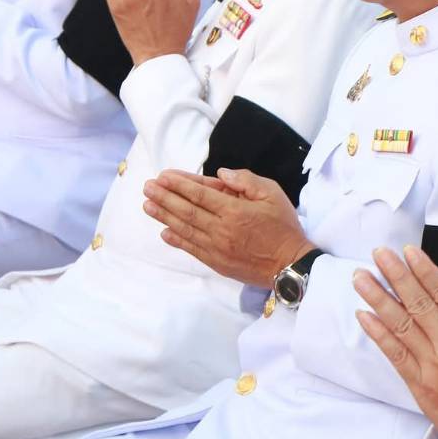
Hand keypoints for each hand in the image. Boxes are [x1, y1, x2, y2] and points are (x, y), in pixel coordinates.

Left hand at [143, 168, 312, 286]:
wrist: (290, 264)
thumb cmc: (283, 226)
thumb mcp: (272, 193)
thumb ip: (246, 180)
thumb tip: (221, 174)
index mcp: (235, 210)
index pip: (200, 194)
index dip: (179, 185)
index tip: (162, 176)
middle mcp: (221, 229)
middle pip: (187, 211)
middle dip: (165, 197)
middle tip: (147, 187)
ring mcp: (217, 248)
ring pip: (185, 229)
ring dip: (164, 217)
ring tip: (147, 206)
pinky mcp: (218, 263)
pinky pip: (192, 249)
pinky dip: (176, 241)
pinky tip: (164, 233)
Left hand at [354, 245, 437, 438]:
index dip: (424, 270)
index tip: (408, 252)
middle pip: (417, 304)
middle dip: (395, 275)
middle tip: (378, 254)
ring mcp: (432, 366)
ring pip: (401, 326)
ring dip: (378, 299)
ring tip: (361, 278)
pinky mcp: (419, 384)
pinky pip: (395, 355)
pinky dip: (378, 334)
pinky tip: (364, 316)